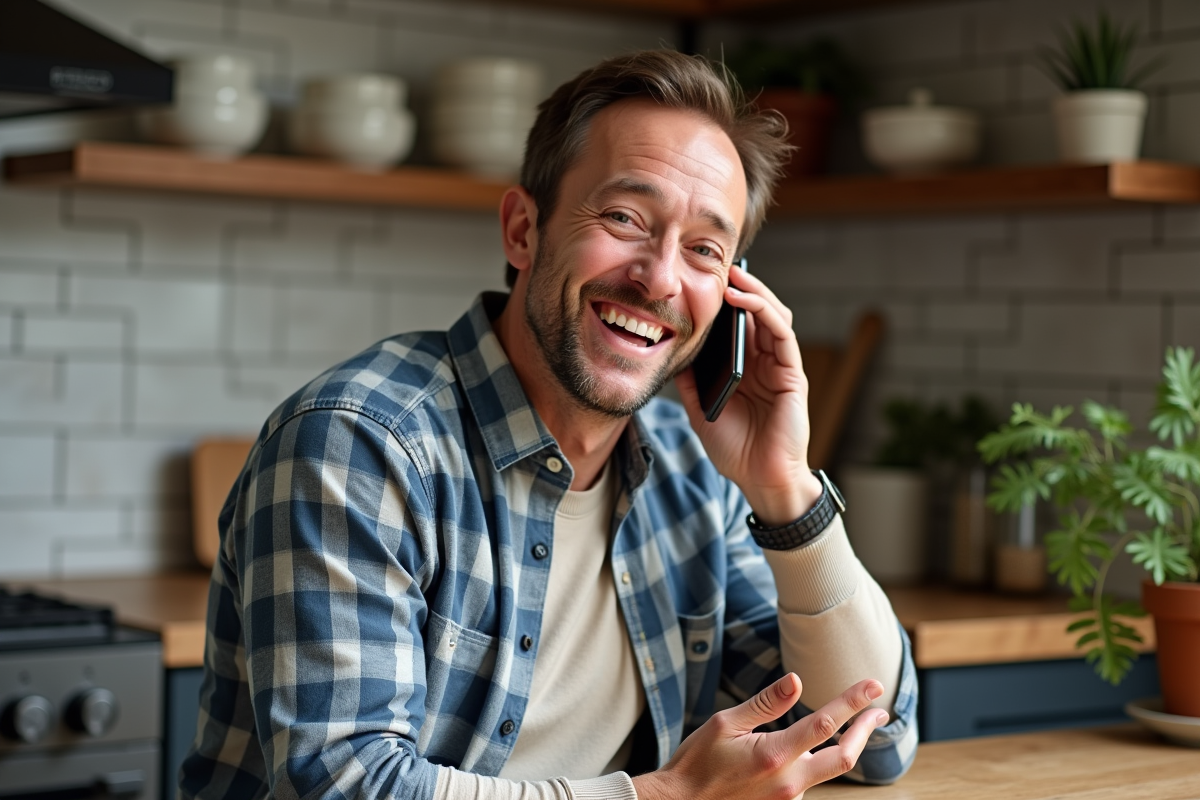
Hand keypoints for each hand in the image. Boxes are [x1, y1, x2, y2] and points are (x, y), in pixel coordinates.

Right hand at [632, 674, 888, 799]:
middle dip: (866, 730)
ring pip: (829, 769)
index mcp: (774, 756)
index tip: (873, 684)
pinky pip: (810, 780)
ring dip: (845, 745)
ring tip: (853, 724)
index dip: (852, 701)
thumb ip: (765, 704)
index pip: (825, 723)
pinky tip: (814, 747)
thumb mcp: (724, 723)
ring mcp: (788, 797)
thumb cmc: (697, 761)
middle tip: (879, 710)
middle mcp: (788, 782)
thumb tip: (796, 680)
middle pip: (845, 756)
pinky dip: (820, 759)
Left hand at [675, 264, 821, 525]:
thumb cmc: (734, 448)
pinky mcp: (792, 373)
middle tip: (716, 266)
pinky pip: (781, 333)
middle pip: (755, 312)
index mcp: (744, 368)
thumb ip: (688, 381)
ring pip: (771, 314)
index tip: (698, 280)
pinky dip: (763, 311)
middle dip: (738, 286)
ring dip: (752, 291)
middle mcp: (764, 362)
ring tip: (730, 275)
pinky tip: (741, 300)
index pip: (736, 325)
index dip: (721, 302)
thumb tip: (667, 351)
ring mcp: (780, 366)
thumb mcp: (698, 409)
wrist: (760, 480)